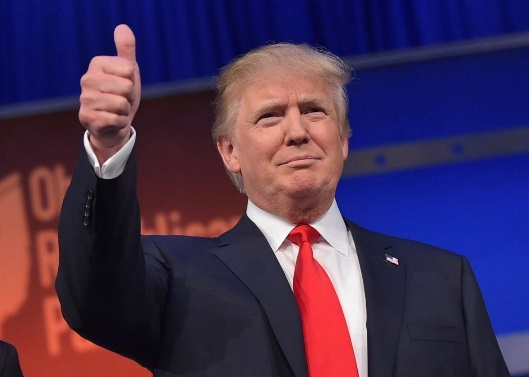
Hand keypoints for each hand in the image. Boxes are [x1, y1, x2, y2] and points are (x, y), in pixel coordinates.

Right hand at [79, 24, 140, 162]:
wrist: (114, 124)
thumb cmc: (122, 95)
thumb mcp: (128, 71)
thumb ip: (126, 49)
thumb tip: (123, 27)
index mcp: (97, 64)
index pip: (129, 69)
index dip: (132, 81)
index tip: (125, 86)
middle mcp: (86, 79)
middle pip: (126, 86)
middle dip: (130, 97)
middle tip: (121, 100)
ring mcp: (84, 99)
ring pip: (121, 104)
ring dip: (125, 111)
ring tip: (116, 110)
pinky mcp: (86, 118)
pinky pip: (116, 119)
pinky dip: (120, 123)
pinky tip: (112, 121)